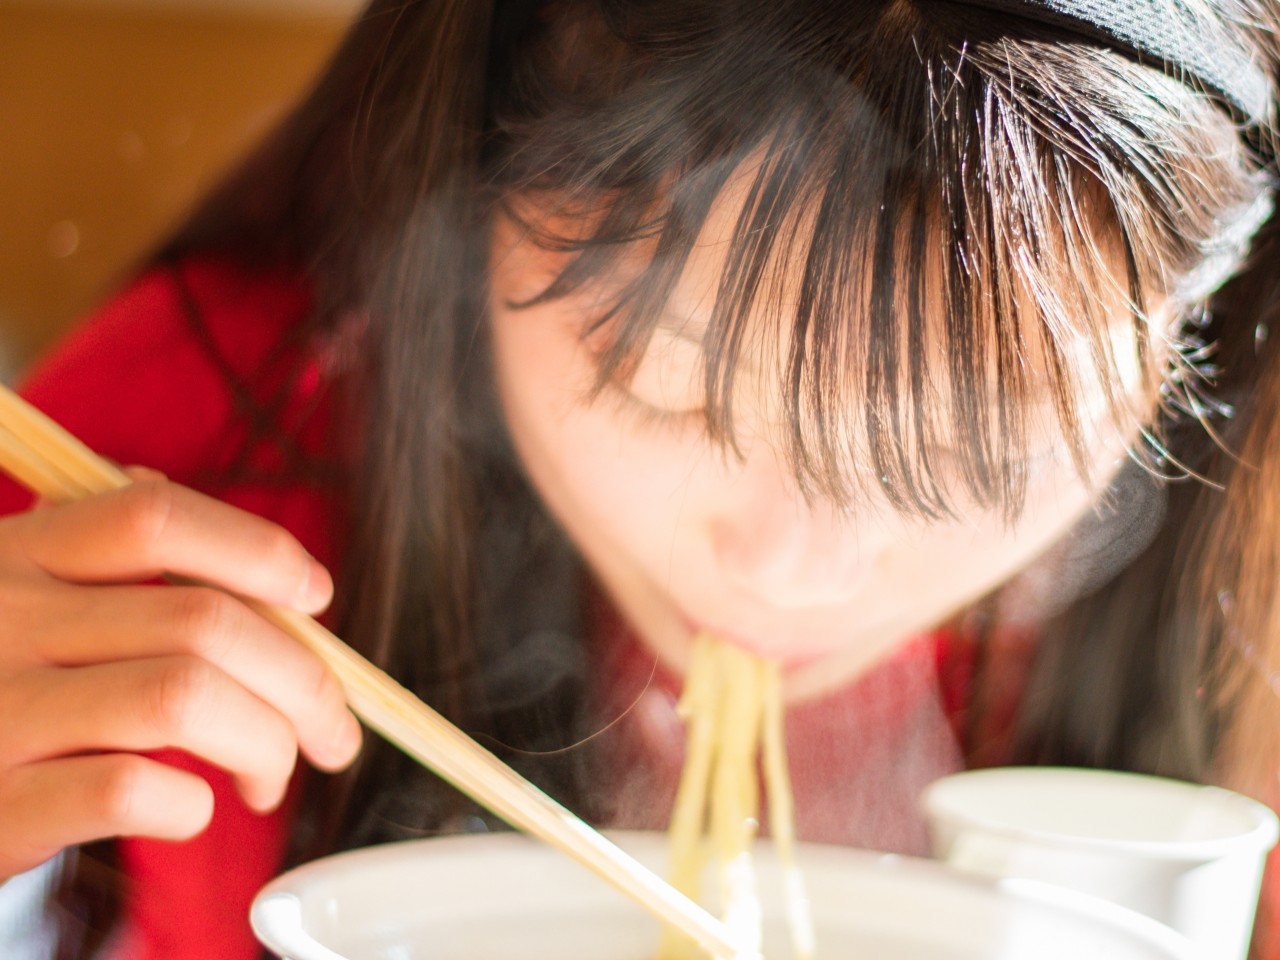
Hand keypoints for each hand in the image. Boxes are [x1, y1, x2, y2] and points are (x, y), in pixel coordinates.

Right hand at [0, 478, 361, 880]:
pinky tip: (193, 809)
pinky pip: (127, 791)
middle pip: (203, 621)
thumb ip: (112, 565)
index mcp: (18, 554)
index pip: (156, 518)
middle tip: (332, 732)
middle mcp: (0, 619)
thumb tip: (254, 557)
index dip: (258, 550)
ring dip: (265, 743)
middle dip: (304, 680)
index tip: (316, 597)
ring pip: (182, 698)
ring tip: (270, 777)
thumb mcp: (26, 603)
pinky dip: (191, 804)